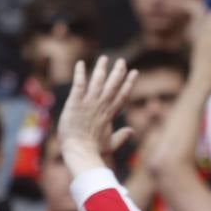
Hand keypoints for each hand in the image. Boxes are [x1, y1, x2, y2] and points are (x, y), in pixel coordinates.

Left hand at [57, 56, 137, 174]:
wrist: (80, 152)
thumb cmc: (94, 151)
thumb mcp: (111, 144)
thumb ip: (122, 136)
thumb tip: (132, 131)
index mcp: (110, 114)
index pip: (122, 95)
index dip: (129, 83)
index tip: (134, 72)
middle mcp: (101, 106)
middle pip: (112, 85)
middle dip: (118, 72)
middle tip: (122, 61)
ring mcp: (89, 103)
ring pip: (98, 82)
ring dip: (102, 69)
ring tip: (105, 58)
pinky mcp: (75, 103)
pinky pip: (79, 85)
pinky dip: (80, 73)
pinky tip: (81, 63)